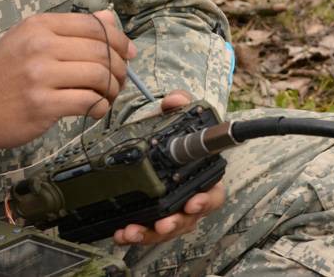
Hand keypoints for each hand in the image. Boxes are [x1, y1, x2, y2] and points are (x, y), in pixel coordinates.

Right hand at [0, 11, 134, 157]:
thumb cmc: (3, 75)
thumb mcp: (28, 40)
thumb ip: (69, 29)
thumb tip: (110, 19)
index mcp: (38, 25)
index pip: (93, 25)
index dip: (119, 39)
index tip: (128, 53)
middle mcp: (39, 45)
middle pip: (101, 50)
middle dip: (121, 67)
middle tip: (120, 80)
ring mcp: (40, 75)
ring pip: (100, 75)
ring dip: (113, 88)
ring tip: (109, 95)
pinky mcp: (43, 105)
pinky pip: (89, 101)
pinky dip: (101, 106)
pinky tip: (96, 109)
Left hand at [113, 90, 226, 245]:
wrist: (154, 146)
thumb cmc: (173, 138)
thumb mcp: (176, 118)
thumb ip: (178, 105)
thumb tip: (175, 99)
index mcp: (202, 178)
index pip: (213, 194)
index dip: (205, 201)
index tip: (193, 203)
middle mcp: (190, 198)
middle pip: (189, 219)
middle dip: (176, 223)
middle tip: (163, 224)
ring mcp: (172, 211)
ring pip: (166, 229)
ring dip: (150, 233)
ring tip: (134, 231)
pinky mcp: (152, 217)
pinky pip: (146, 230)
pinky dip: (134, 234)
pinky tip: (121, 233)